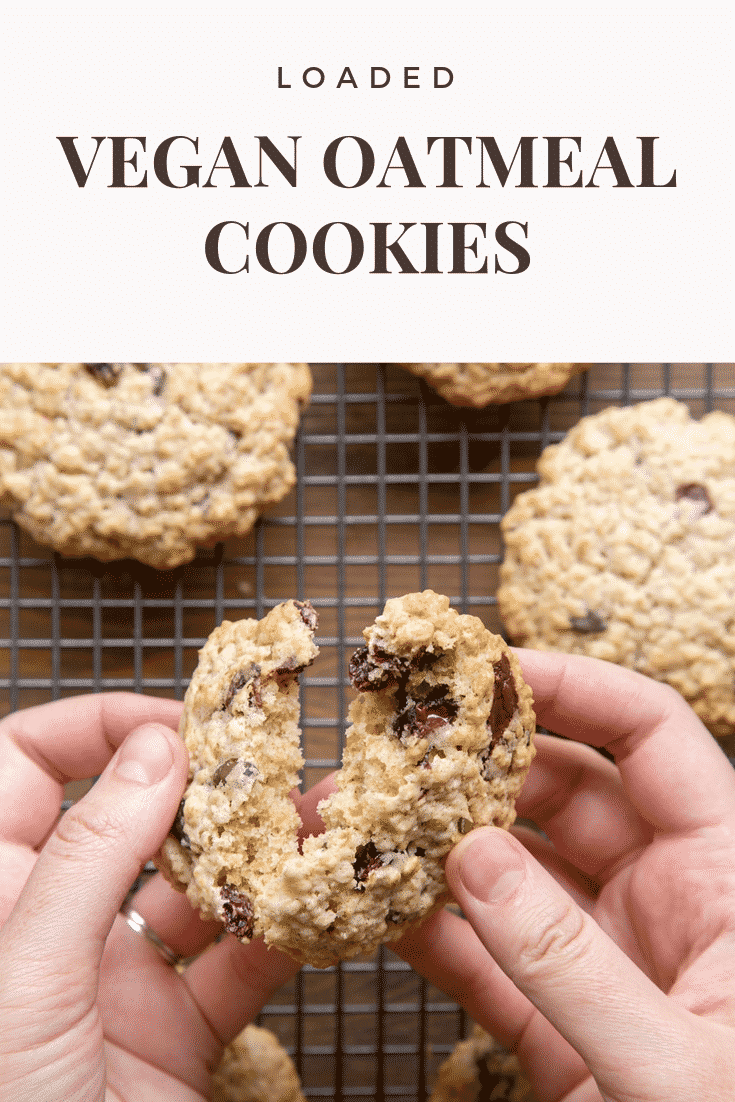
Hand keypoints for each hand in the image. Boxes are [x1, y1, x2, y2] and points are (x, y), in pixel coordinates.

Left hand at [0, 694, 324, 1101]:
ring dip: (258, 851)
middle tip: (276, 758)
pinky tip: (324, 906)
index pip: (24, 765)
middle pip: (126, 814)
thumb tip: (156, 748)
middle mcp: (50, 927)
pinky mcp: (173, 1034)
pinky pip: (237, 963)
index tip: (181, 724)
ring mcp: (114, 981)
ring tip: (323, 820)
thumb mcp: (26, 984)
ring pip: (194, 884)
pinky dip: (283, 932)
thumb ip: (87, 860)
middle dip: (203, 781)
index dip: (96, 726)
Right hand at [396, 653, 734, 1100]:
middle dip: (480, 762)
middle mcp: (665, 902)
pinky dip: (430, 930)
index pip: (648, 736)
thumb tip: (470, 857)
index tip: (485, 668)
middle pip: (563, 790)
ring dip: (440, 843)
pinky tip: (375, 908)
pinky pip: (484, 955)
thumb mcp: (675, 1064)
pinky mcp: (558, 1026)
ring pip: (511, 870)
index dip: (571, 686)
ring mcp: (605, 961)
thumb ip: (568, 963)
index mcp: (725, 876)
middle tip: (397, 742)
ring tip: (367, 816)